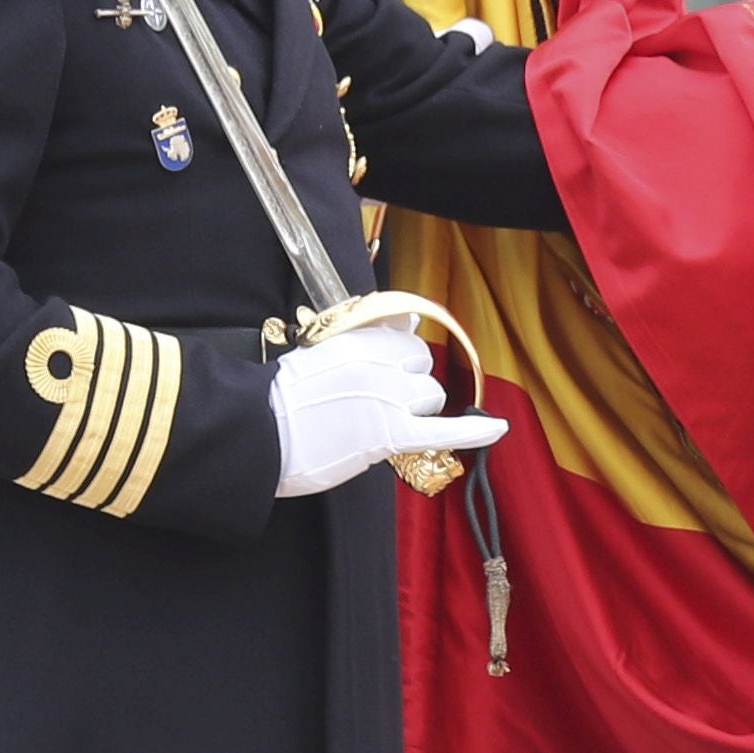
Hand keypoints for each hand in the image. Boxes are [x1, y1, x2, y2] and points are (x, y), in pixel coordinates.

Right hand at [272, 324, 508, 497]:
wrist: (254, 433)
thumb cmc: (282, 400)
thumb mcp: (322, 351)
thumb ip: (369, 335)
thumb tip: (410, 319)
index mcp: (360, 339)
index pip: (409, 344)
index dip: (401, 366)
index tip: (384, 380)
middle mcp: (379, 363)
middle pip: (424, 372)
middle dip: (410, 390)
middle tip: (374, 409)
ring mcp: (386, 398)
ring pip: (432, 398)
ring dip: (416, 413)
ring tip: (377, 426)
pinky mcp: (388, 434)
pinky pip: (445, 430)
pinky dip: (476, 431)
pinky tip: (499, 428)